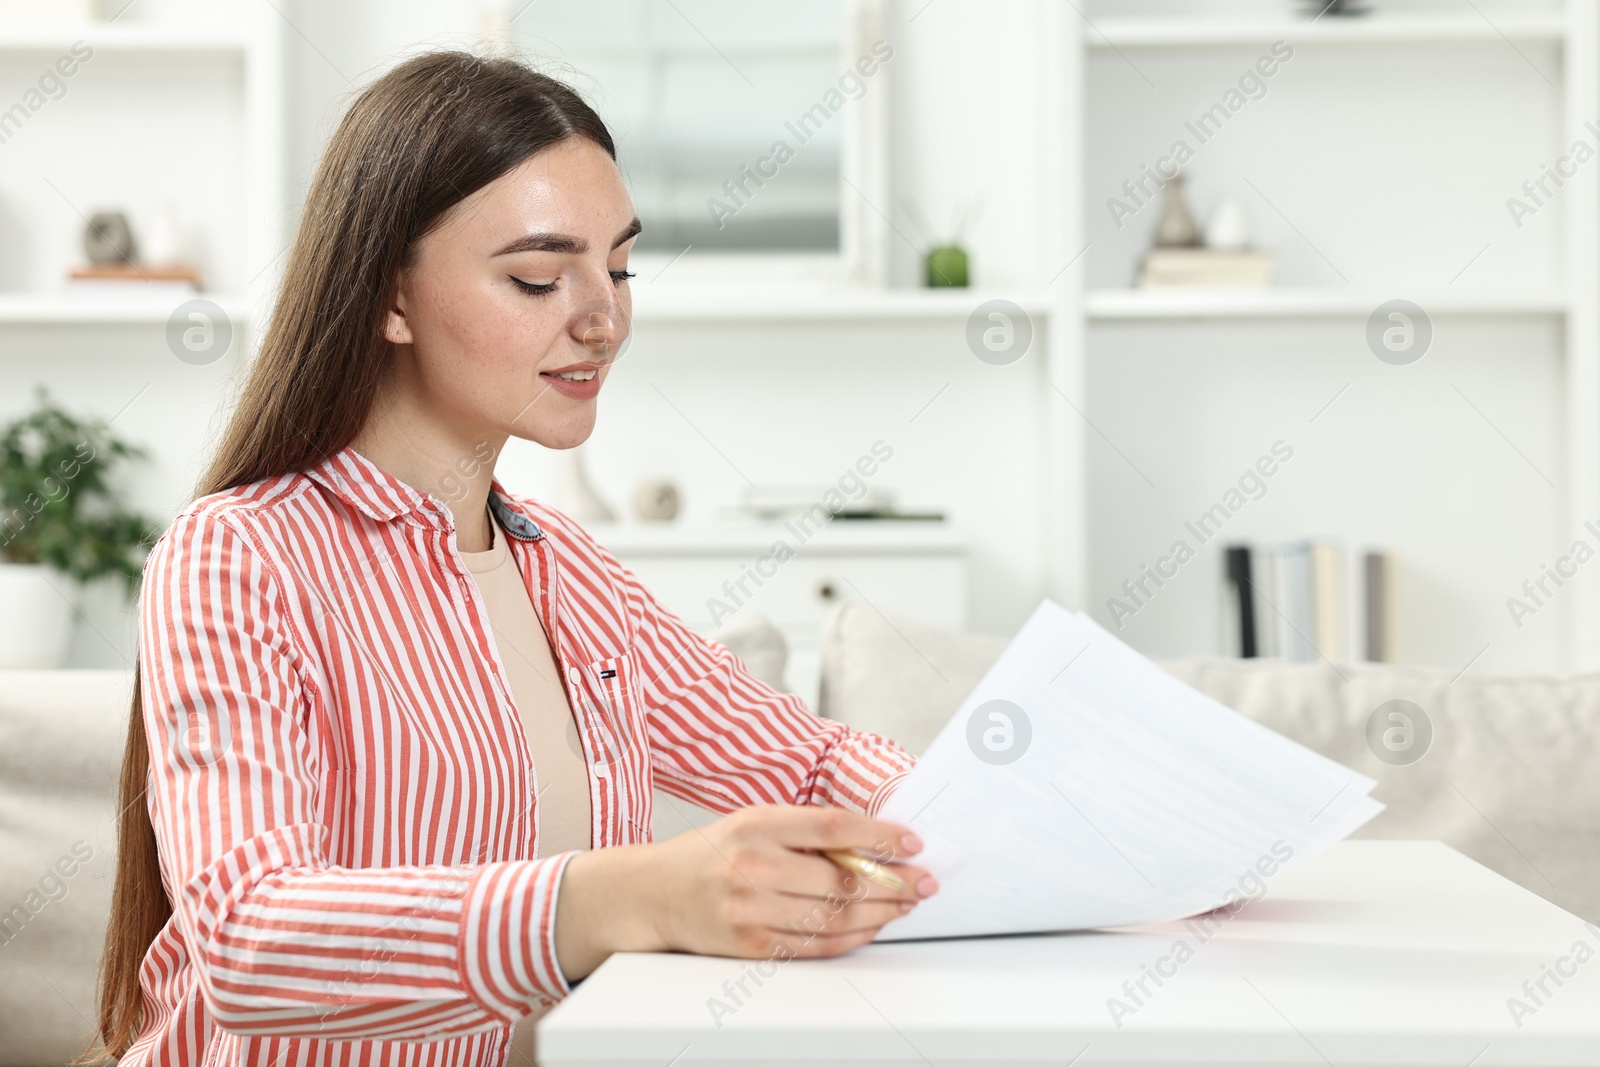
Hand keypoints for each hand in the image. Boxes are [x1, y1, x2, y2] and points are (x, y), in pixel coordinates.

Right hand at [553, 805, 935, 980]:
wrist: (653, 893)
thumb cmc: (711, 853)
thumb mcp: (752, 822)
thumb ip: (804, 830)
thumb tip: (870, 841)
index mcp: (756, 825)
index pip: (832, 828)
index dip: (879, 836)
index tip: (911, 841)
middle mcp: (752, 867)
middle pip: (841, 879)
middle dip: (893, 882)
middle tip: (922, 880)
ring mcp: (751, 910)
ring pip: (835, 917)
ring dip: (880, 912)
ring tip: (905, 903)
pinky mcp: (751, 946)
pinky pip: (816, 946)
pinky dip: (852, 937)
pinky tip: (872, 926)